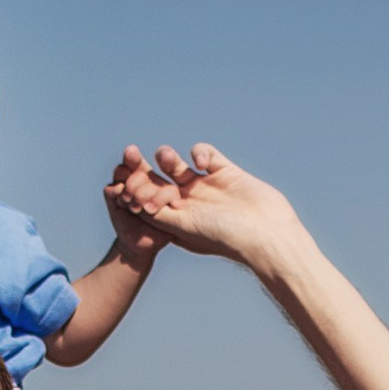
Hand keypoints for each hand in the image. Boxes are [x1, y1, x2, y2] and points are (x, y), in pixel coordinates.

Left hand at [103, 141, 302, 274]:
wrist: (266, 232)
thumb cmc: (224, 237)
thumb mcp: (184, 228)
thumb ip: (158, 214)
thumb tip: (131, 202)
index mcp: (176, 221)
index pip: (147, 201)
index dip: (134, 190)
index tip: (122, 182)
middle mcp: (189, 203)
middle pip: (158, 181)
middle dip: (143, 170)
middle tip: (128, 155)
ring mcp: (207, 187)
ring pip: (178, 165)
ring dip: (167, 158)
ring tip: (165, 156)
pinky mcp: (226, 172)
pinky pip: (206, 154)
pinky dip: (200, 152)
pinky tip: (202, 163)